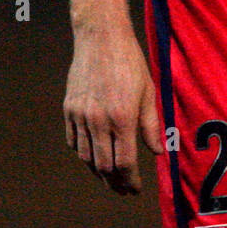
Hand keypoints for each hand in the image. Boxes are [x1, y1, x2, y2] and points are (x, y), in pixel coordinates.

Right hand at [63, 27, 163, 193]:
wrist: (101, 38)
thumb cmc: (130, 63)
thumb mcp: (148, 92)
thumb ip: (151, 125)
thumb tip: (157, 152)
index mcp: (122, 117)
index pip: (124, 163)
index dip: (130, 181)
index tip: (135, 189)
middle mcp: (98, 120)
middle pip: (103, 166)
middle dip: (114, 183)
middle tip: (123, 189)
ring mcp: (80, 115)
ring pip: (85, 157)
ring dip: (98, 172)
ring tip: (109, 177)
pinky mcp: (69, 108)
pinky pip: (73, 141)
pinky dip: (82, 153)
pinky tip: (93, 156)